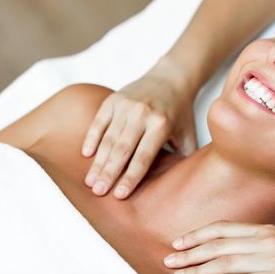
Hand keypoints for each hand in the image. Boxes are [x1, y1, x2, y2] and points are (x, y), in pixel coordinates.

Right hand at [82, 56, 198, 198]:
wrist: (171, 78)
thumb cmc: (180, 112)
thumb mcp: (188, 134)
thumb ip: (186, 158)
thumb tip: (183, 187)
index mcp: (162, 125)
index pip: (144, 156)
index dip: (131, 177)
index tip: (120, 195)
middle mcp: (142, 114)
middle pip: (122, 149)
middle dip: (109, 173)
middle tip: (98, 192)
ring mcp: (126, 105)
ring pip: (109, 138)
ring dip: (98, 161)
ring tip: (90, 181)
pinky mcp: (113, 99)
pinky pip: (99, 122)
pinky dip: (91, 138)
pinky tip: (85, 155)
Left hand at [163, 220, 274, 273]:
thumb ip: (258, 245)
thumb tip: (232, 255)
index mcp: (265, 231)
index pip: (224, 229)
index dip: (199, 234)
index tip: (180, 241)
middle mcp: (264, 242)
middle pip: (219, 246)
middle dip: (191, 254)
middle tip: (169, 260)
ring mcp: (270, 261)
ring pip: (226, 264)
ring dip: (199, 270)